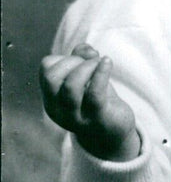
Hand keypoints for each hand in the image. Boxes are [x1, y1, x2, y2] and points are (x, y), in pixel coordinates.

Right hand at [40, 44, 138, 160]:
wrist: (113, 132)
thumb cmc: (97, 99)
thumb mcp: (87, 77)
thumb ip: (82, 58)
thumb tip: (85, 49)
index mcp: (51, 99)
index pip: (46, 69)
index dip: (65, 57)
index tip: (83, 59)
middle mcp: (58, 110)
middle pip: (52, 77)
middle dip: (73, 61)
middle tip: (91, 63)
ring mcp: (77, 117)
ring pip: (71, 86)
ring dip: (87, 67)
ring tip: (100, 62)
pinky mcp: (97, 119)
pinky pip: (95, 94)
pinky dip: (101, 73)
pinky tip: (107, 62)